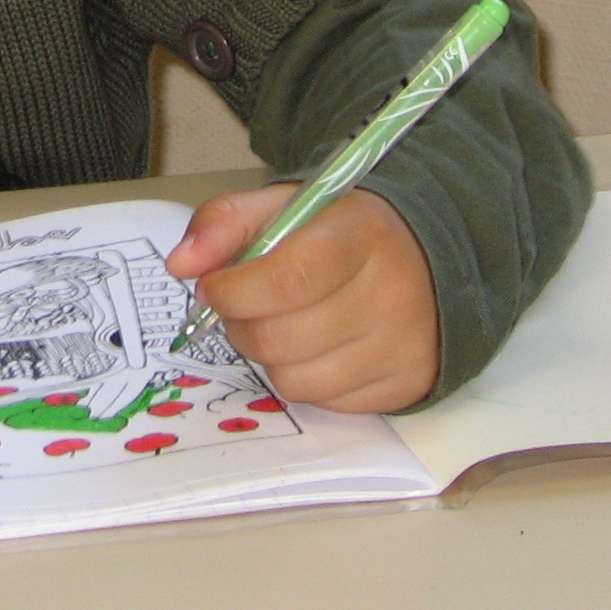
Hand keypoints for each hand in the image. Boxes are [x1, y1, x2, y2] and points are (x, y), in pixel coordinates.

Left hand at [166, 184, 440, 413]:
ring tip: (279, 324)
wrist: (429, 256)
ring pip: (296, 381)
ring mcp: (402, 347)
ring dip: (269, 357)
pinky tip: (316, 346)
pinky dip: (305, 379)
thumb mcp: (287, 206)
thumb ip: (226, 222)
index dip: (235, 291)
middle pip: (282, 338)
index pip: (288, 280)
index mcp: (361, 234)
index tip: (213, 286)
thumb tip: (181, 265)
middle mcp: (391, 294)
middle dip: (241, 325)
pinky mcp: (406, 386)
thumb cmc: (343, 231)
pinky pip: (326, 403)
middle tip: (242, 306)